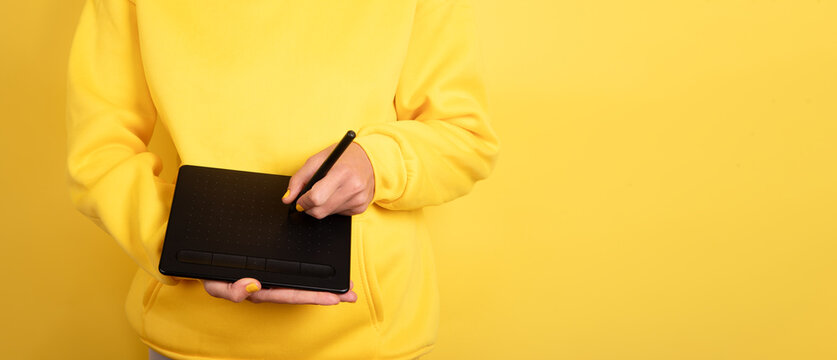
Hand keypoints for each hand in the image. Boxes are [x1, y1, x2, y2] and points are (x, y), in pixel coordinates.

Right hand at [203, 278, 357, 304]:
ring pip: (302, 284)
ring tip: (347, 288)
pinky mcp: (274, 266)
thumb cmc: (210, 274)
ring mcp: (272, 277)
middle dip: (327, 294)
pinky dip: (313, 273)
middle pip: (303, 292)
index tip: (333, 298)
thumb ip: (230, 290)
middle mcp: (270, 286)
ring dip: (325, 286)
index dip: (312, 296)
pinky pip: (296, 272)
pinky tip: (329, 275)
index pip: (290, 295)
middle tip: (351, 295)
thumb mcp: (214, 283)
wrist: (204, 262)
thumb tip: (252, 287)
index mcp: (260, 291)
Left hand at [283, 142, 374, 218]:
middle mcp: (353, 187)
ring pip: (327, 214)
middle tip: (310, 196)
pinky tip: (339, 194)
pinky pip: (338, 214)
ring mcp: (359, 199)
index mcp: (342, 173)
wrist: (370, 160)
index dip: (303, 201)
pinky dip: (333, 206)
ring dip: (322, 206)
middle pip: (320, 211)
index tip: (300, 199)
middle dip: (309, 206)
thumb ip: (299, 179)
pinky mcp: (361, 208)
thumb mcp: (318, 160)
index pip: (316, 198)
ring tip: (329, 190)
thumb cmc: (343, 157)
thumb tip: (287, 199)